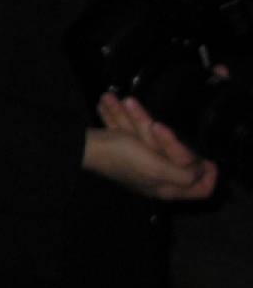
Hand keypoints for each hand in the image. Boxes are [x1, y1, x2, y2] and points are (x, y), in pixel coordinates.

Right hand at [83, 94, 217, 201]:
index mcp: (167, 186)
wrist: (81, 149)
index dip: (207, 172)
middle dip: (164, 135)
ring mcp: (139, 162)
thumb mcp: (157, 168)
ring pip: (148, 137)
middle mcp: (156, 176)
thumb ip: (184, 173)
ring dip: (135, 116)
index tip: (204, 153)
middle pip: (175, 156)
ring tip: (123, 100)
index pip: (200, 187)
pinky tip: (107, 102)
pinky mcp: (122, 149)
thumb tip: (200, 170)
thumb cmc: (119, 157)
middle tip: (154, 123)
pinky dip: (119, 116)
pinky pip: (128, 130)